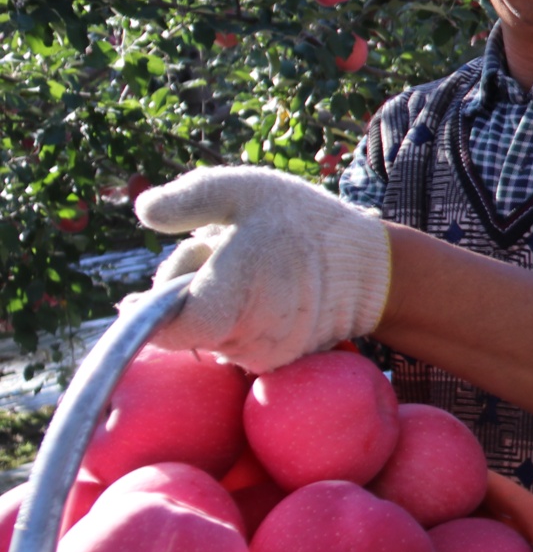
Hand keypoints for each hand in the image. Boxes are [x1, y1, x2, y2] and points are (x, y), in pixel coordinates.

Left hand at [134, 166, 391, 372]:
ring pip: (211, 335)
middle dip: (189, 290)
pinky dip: (239, 320)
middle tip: (218, 251)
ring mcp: (262, 355)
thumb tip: (144, 212)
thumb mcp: (245, 189)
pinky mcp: (278, 362)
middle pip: (187, 324)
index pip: (168, 328)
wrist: (371, 268)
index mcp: (228, 298)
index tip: (141, 294)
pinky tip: (263, 292)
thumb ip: (188, 199)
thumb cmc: (304, 223)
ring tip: (251, 270)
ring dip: (216, 305)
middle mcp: (243, 338)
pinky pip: (237, 343)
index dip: (150, 312)